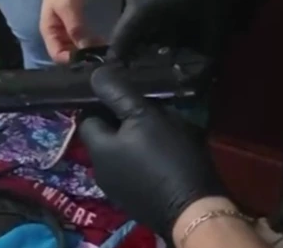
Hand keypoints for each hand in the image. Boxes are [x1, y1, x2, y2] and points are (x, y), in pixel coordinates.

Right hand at [40, 0, 97, 63]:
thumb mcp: (68, 8)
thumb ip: (75, 28)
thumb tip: (85, 48)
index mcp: (49, 32)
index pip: (57, 55)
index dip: (71, 59)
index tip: (89, 57)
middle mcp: (56, 35)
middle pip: (67, 54)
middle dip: (82, 56)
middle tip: (100, 55)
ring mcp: (65, 30)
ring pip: (76, 47)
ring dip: (88, 49)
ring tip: (104, 49)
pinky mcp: (74, 25)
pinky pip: (81, 38)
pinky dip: (90, 41)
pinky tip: (102, 41)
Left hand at [79, 65, 225, 236]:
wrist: (194, 209)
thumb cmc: (168, 157)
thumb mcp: (144, 116)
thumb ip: (117, 93)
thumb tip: (94, 73)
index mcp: (97, 149)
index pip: (88, 116)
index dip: (103, 102)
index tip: (126, 93)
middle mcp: (100, 171)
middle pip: (106, 135)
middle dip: (123, 120)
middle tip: (150, 110)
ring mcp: (118, 189)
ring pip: (122, 152)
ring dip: (136, 139)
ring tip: (162, 131)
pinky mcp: (136, 200)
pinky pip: (135, 169)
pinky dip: (145, 159)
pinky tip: (167, 155)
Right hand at [111, 0, 276, 58]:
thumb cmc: (230, 1)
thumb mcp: (216, 35)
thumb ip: (202, 64)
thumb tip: (193, 91)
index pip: (129, 25)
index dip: (119, 46)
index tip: (113, 65)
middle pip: (129, 15)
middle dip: (124, 38)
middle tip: (124, 60)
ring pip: (135, 4)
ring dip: (134, 26)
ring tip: (137, 47)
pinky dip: (144, 14)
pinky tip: (153, 28)